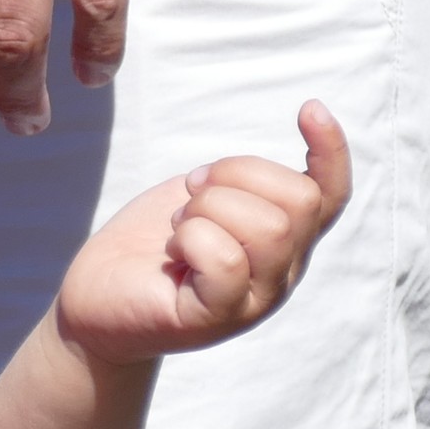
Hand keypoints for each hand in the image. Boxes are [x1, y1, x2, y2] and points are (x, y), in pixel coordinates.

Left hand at [54, 100, 350, 364]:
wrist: (96, 301)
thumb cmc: (150, 244)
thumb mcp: (201, 198)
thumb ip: (244, 186)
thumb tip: (256, 172)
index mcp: (284, 239)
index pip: (331, 194)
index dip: (332, 149)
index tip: (308, 109)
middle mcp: (282, 271)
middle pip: (300, 200)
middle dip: (236, 175)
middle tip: (192, 192)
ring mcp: (255, 299)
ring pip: (270, 228)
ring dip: (210, 208)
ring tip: (180, 224)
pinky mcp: (218, 319)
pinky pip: (228, 262)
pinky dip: (191, 239)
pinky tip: (173, 252)